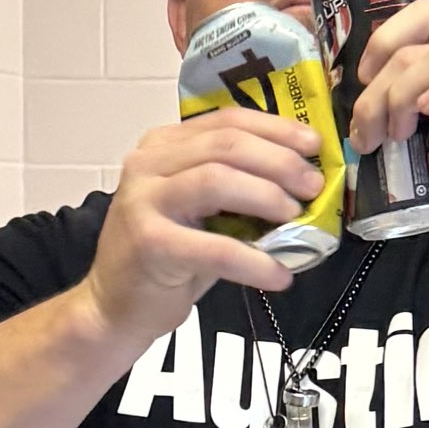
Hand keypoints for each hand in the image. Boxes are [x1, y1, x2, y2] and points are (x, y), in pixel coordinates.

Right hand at [80, 108, 322, 348]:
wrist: (114, 306)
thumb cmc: (166, 258)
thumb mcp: (201, 210)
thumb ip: (237, 186)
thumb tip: (302, 181)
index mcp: (163, 145)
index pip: (227, 121)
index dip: (276, 130)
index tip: (314, 146)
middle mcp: (148, 163)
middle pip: (227, 145)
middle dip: (279, 162)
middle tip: (312, 186)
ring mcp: (144, 201)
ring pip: (218, 180)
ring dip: (267, 196)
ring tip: (297, 218)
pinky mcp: (150, 244)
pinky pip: (215, 248)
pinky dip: (254, 262)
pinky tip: (279, 275)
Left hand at [348, 0, 428, 251]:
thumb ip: (408, 117)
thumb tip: (359, 123)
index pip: (417, 18)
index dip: (379, 43)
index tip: (359, 87)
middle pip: (417, 33)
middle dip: (377, 83)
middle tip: (366, 130)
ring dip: (399, 97)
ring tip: (393, 137)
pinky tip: (427, 115)